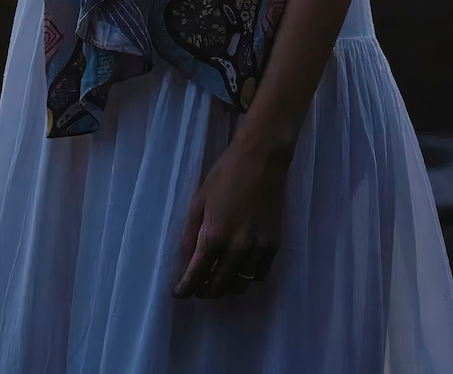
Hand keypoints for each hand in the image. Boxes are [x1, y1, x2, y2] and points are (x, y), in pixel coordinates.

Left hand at [173, 137, 287, 298]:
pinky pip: (258, 275)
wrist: (261, 160)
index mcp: (214, 236)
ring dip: (225, 287)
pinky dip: (245, 277)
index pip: (195, 276)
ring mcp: (258, 249)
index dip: (184, 289)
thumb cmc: (225, 175)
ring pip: (239, 286)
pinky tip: (238, 268)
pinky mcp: (274, 246)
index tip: (178, 293)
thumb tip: (185, 262)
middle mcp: (237, 249)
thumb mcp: (199, 202)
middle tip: (196, 286)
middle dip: (203, 291)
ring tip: (217, 277)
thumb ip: (190, 235)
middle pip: (218, 287)